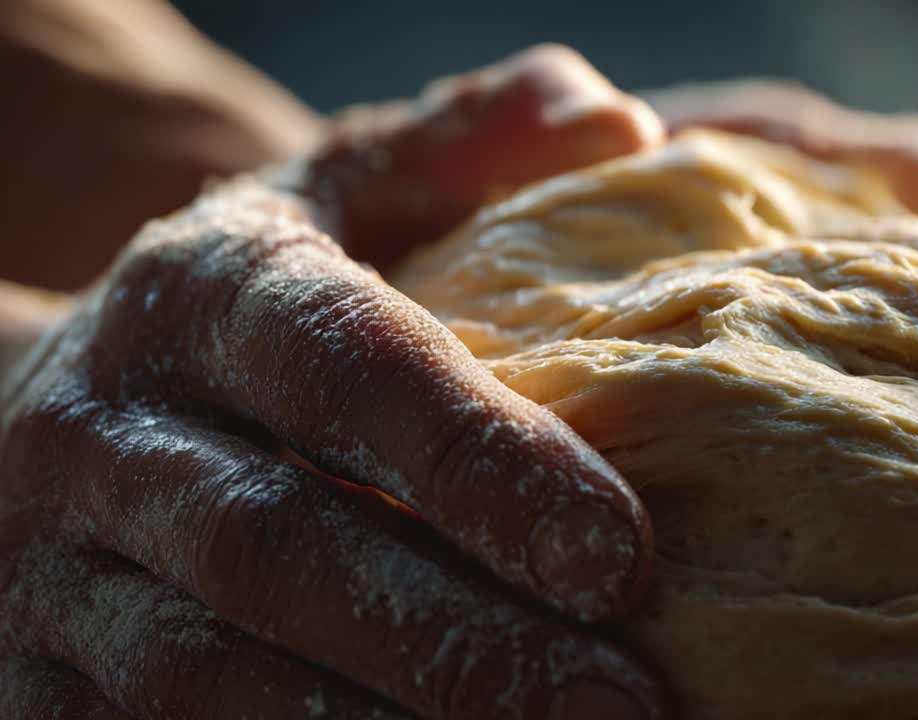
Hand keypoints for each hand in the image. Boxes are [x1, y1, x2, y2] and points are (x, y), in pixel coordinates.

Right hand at [0, 45, 669, 719]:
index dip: (476, 459)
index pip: (340, 367)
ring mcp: (46, 573)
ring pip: (207, 676)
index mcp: (191, 295)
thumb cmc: (250, 314)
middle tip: (621, 702)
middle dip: (456, 638)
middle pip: (279, 549)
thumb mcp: (334, 200)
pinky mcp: (29, 685)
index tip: (620, 554)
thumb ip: (463, 150)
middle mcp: (98, 434)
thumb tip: (614, 115)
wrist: (48, 415)